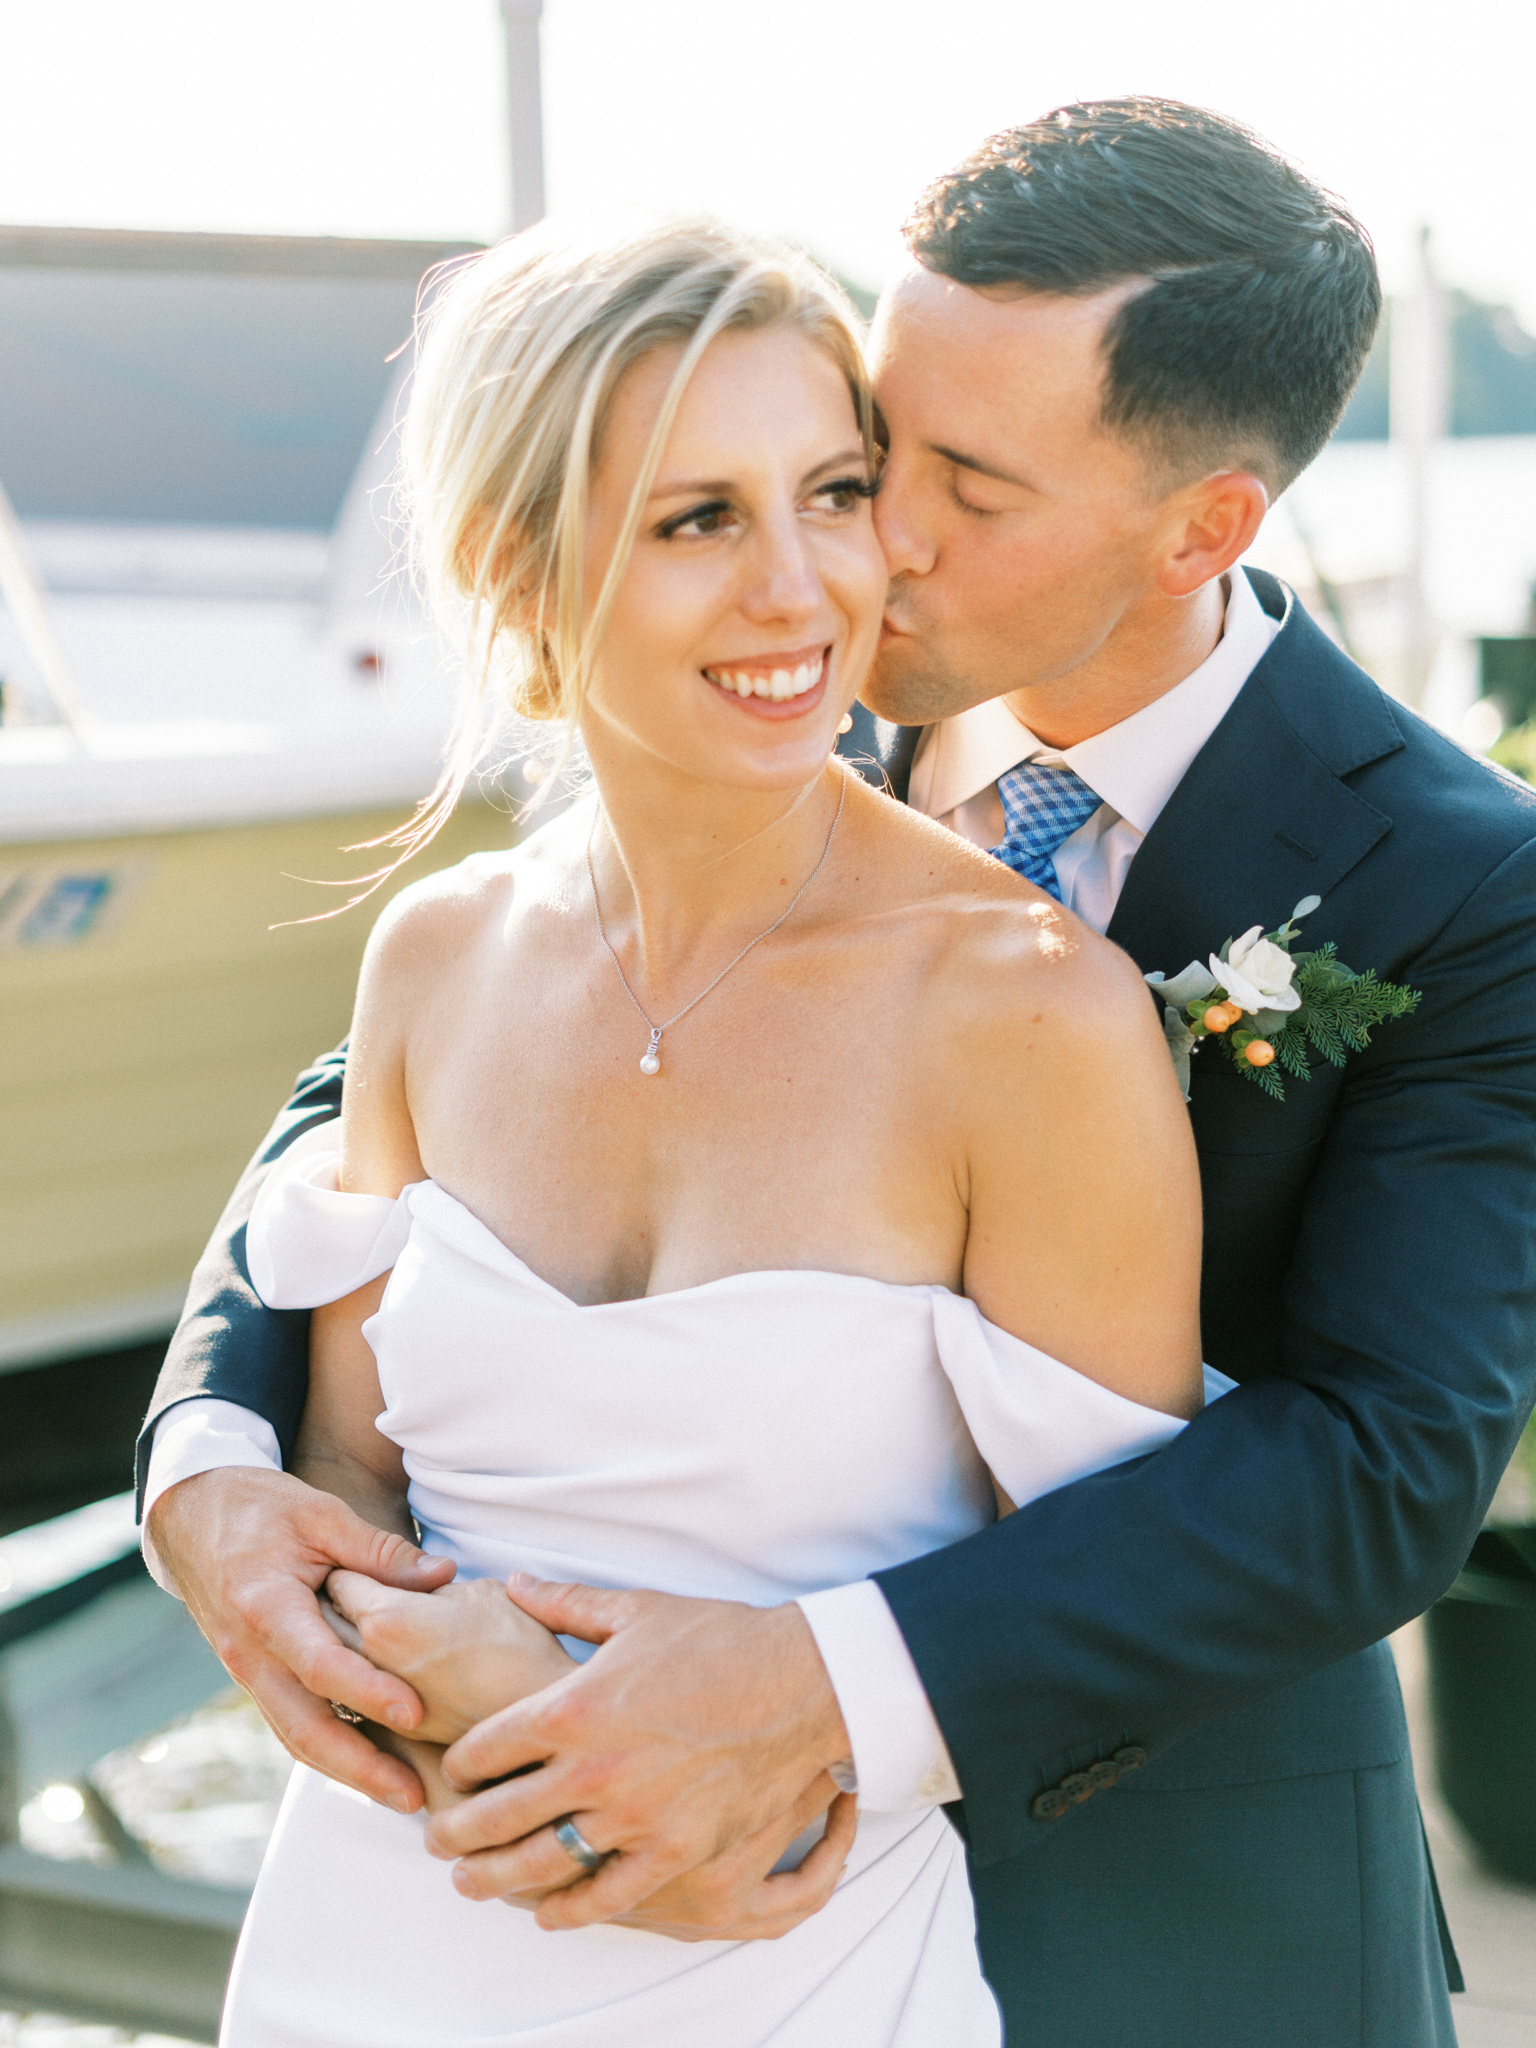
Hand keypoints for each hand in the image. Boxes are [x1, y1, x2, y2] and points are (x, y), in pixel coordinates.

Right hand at [147, 1466, 455, 1810]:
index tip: (414, 1713)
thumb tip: (442, 1578)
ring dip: (347, 1772)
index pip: (320, 1663)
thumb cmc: (258, 1508)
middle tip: (413, 1796)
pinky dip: (330, 1750)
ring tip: (402, 1796)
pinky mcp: (257, 1678)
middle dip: (359, 1768)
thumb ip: (379, 1551)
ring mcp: (249, 1673)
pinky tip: (372, 1765)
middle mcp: (251, 1653)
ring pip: (296, 1738)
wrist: (191, 1517)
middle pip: (304, 1728)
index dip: (367, 1692)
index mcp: (265, 1607)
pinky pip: (292, 1723)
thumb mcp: (320, 1514)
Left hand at [324, 1571, 577, 1744]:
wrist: (541, 1729)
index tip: (363, 1562)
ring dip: (341, 1646)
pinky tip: (382, 1672)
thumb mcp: (481, 1592)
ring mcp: (372, 1705)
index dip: (352, 1566)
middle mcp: (367, 1663)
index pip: (341, 1580)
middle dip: (334, 1604)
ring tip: (367, 1629)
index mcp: (386, 1618)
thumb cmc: (521, 1651)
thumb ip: (433, 1582)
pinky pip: (352, 1701)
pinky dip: (357, 1684)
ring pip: (332, 1668)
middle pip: (324, 1622)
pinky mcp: (387, 1736)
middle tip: (355, 1590)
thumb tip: (417, 1580)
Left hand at [425, 1577, 850, 1929]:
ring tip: (470, 1882)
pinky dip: (567, 1910)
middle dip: (455, 1831)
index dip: (458, 1762)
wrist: (800, 1684)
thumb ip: (565, 1604)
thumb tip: (516, 1583)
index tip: (452, 1770)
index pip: (485, 1749)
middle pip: (496, 1817)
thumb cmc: (719, 1640)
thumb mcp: (635, 1611)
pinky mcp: (674, 1852)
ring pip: (540, 1864)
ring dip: (494, 1879)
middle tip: (436, 1838)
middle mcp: (593, 1769)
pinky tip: (545, 1911)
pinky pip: (605, 1896)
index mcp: (573, 1707)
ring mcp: (634, 1817)